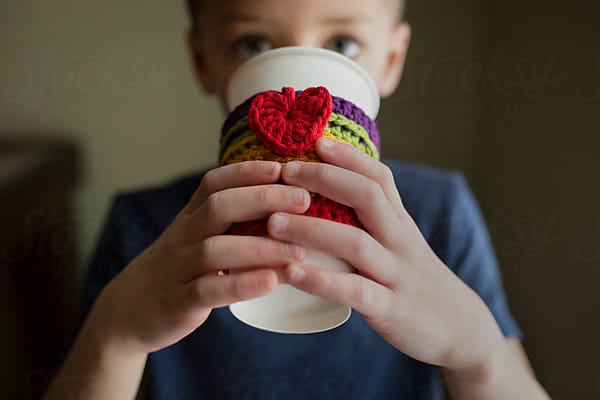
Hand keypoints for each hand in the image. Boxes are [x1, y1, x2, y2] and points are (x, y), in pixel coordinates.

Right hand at [87, 161, 309, 355]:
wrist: (128, 312)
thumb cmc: (177, 270)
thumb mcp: (195, 238)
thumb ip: (227, 221)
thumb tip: (281, 204)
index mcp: (190, 217)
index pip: (214, 183)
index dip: (247, 171)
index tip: (282, 166)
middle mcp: (183, 236)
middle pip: (218, 207)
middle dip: (263, 198)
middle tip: (303, 199)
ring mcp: (178, 268)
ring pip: (216, 249)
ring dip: (261, 247)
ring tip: (298, 251)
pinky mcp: (178, 302)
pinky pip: (208, 291)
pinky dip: (242, 286)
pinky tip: (272, 282)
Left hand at [267, 138, 508, 381]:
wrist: (461, 330)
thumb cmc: (414, 281)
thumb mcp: (400, 243)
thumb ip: (373, 221)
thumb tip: (329, 196)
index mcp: (400, 223)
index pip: (379, 177)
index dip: (348, 156)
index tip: (316, 140)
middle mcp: (400, 241)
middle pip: (367, 197)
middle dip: (325, 178)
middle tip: (284, 172)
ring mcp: (396, 274)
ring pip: (356, 243)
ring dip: (311, 229)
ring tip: (272, 222)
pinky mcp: (390, 309)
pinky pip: (355, 291)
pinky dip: (321, 280)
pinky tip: (291, 273)